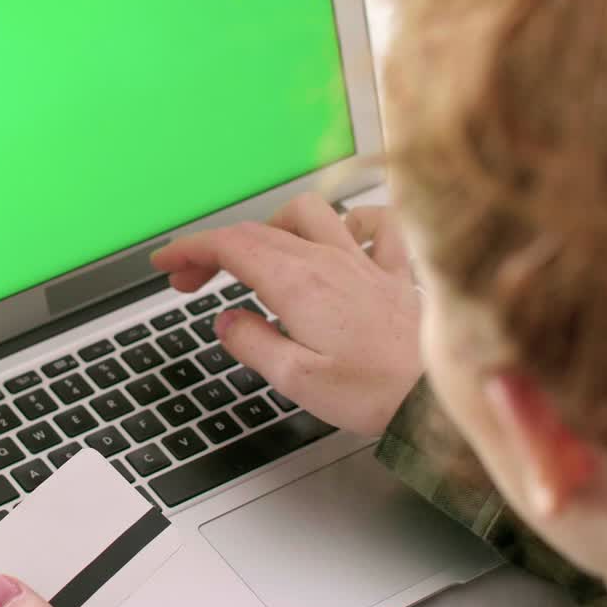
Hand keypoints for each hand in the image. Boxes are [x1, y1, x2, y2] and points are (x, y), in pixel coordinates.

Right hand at [151, 194, 421, 435]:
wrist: (439, 395)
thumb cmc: (375, 391)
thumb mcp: (295, 380)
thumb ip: (252, 344)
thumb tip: (227, 322)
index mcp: (297, 283)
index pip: (229, 246)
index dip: (190, 249)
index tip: (166, 263)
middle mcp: (329, 260)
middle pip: (257, 230)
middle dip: (215, 248)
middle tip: (192, 280)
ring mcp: (364, 260)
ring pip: (310, 212)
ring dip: (273, 225)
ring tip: (261, 256)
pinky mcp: (395, 271)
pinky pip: (375, 223)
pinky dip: (350, 222)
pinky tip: (342, 239)